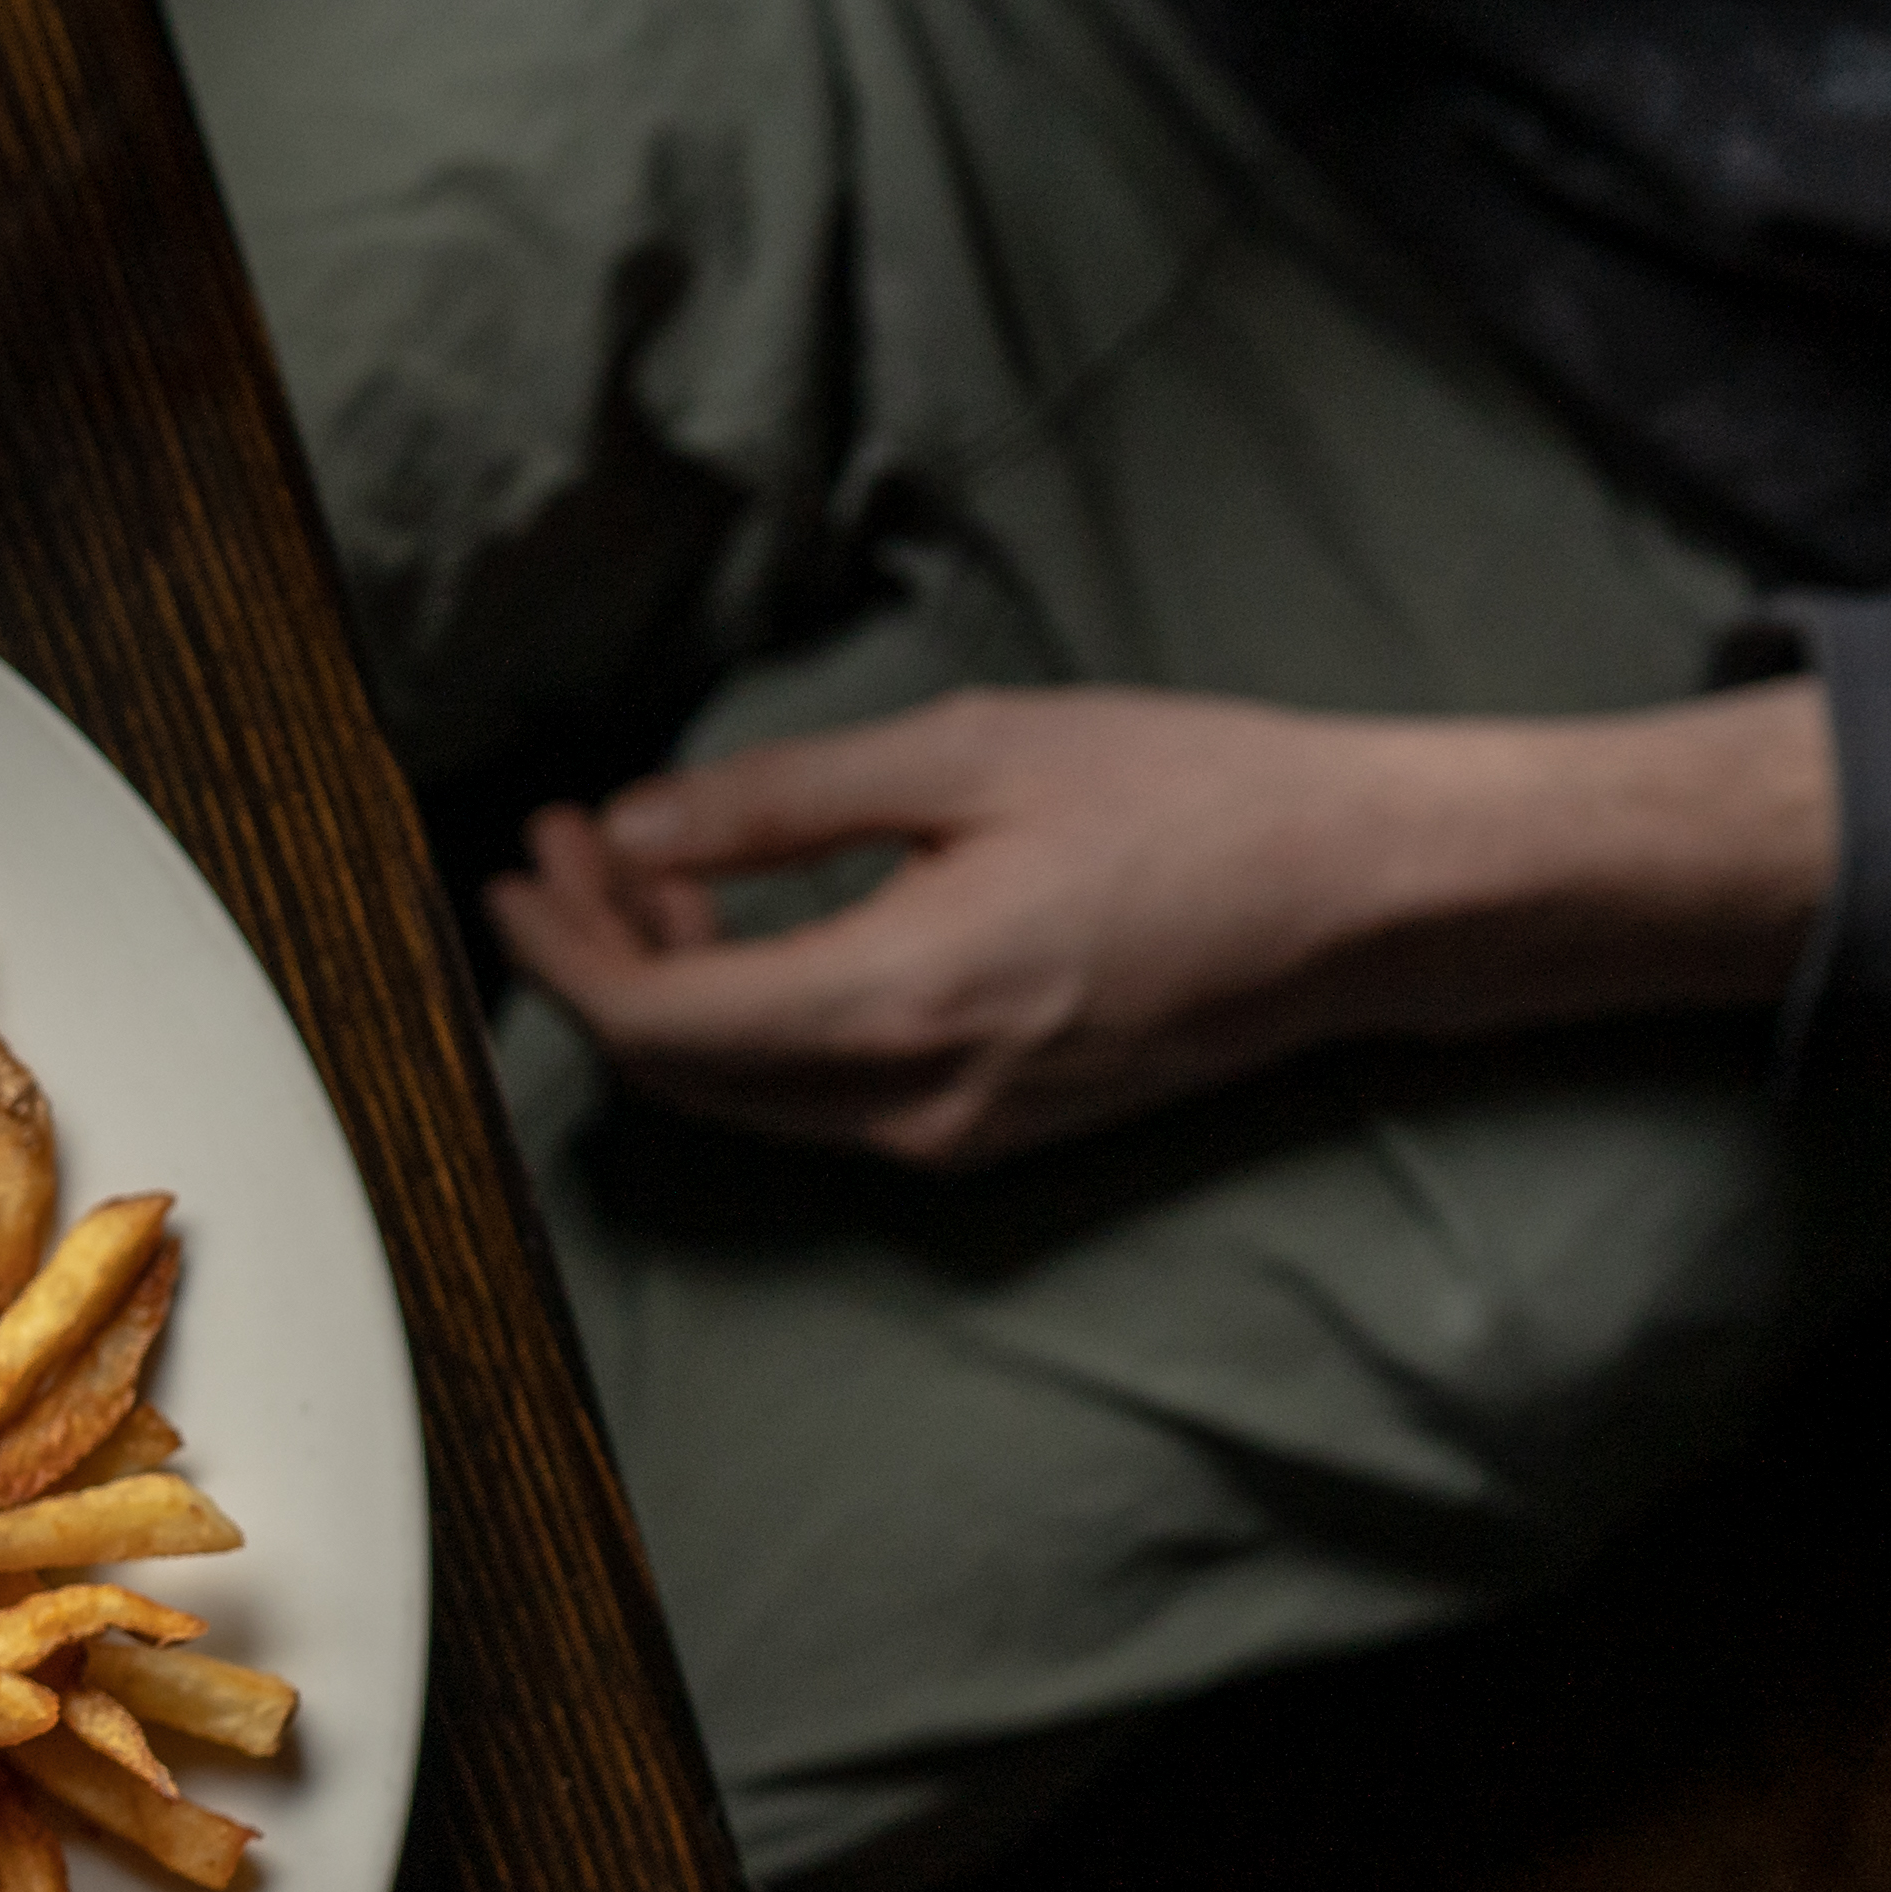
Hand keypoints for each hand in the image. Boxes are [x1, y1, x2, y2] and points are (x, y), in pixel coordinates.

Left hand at [483, 682, 1838, 1167]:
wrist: (1373, 901)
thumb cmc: (1200, 800)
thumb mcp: (975, 754)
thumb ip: (784, 804)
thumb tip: (634, 828)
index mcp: (900, 1004)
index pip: (657, 1021)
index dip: (562, 951)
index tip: (517, 864)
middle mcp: (913, 1105)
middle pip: (683, 1071)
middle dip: (602, 960)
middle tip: (571, 844)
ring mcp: (953, 1137)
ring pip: (747, 1091)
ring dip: (674, 986)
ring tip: (647, 861)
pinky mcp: (990, 1134)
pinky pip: (820, 1095)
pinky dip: (756, 1015)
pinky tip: (749, 919)